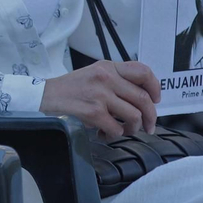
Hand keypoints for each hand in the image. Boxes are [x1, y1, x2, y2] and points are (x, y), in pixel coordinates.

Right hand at [40, 60, 160, 138]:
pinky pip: (117, 128)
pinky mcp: (93, 112)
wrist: (46, 94)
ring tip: (123, 130)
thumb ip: (117, 80)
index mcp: (109, 67)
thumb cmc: (72, 87)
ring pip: (133, 116)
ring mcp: (100, 95)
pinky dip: (115, 135)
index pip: (143, 71)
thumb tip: (143, 98)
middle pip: (143, 98)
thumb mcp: (96, 73)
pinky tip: (105, 133)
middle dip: (151, 117)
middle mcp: (107, 77)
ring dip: (132, 128)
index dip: (155, 87)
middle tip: (149, 126)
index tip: (156, 100)